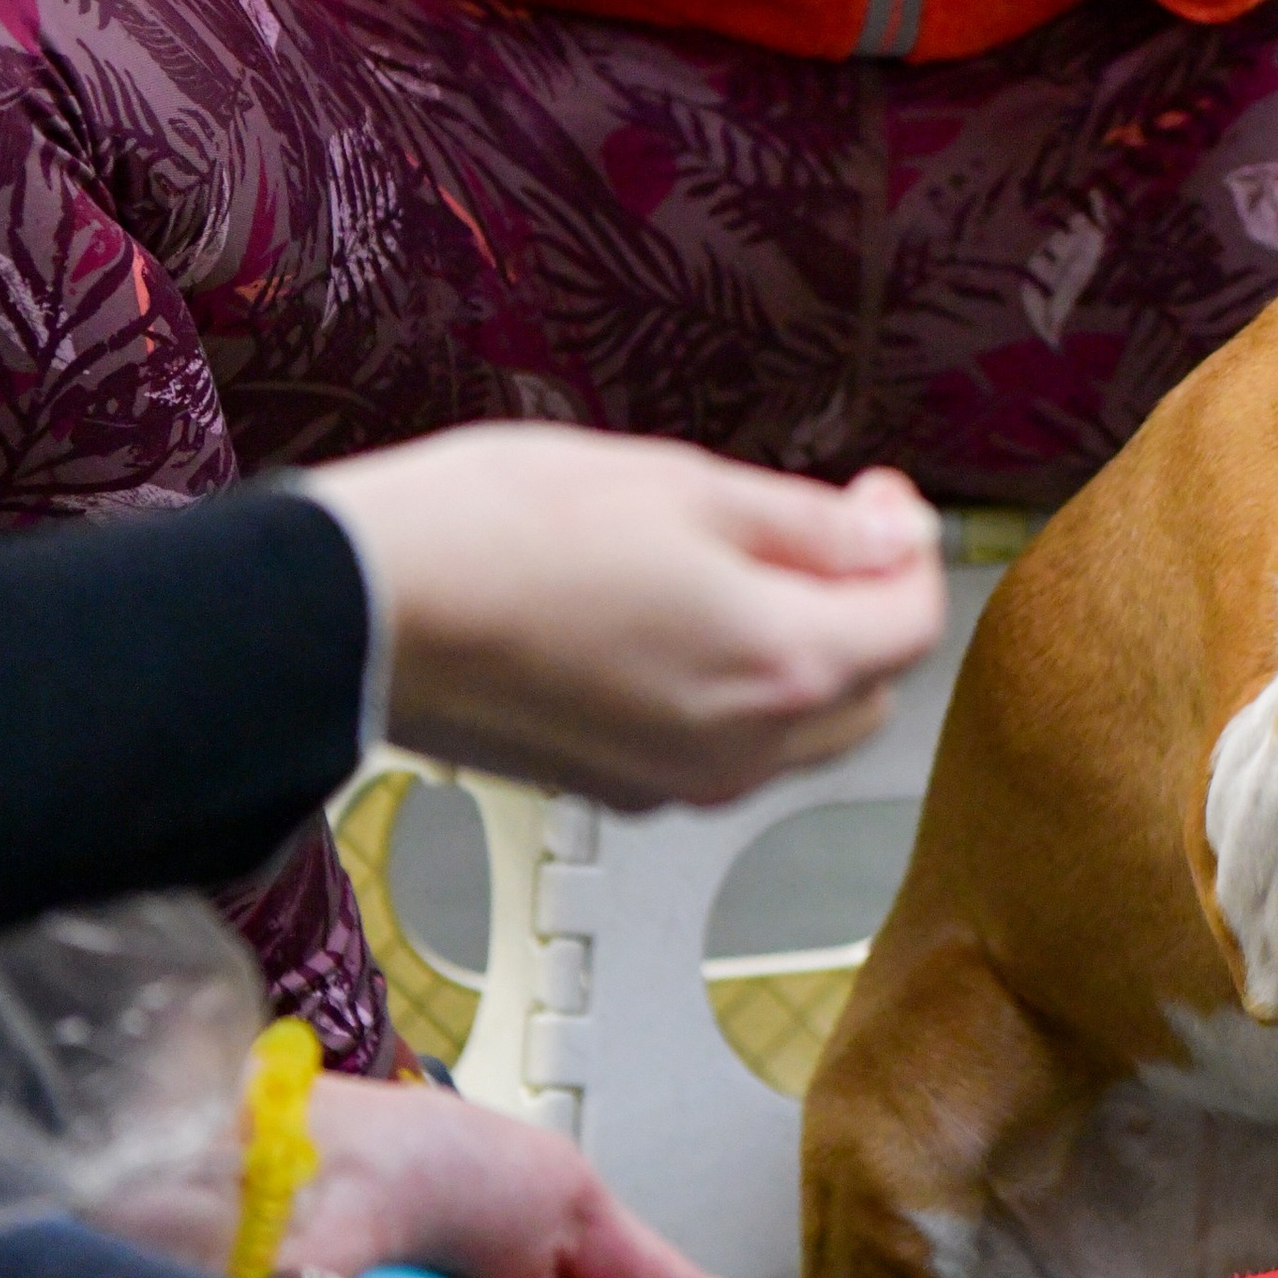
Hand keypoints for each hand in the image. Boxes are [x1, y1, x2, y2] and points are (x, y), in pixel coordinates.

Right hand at [311, 429, 944, 806]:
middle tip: (825, 524)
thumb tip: (889, 540)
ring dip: (807, 655)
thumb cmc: (509, 527)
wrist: (366, 607)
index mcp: (781, 662)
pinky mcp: (622, 790)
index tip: (872, 495)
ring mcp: (682, 782)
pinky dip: (738, 693)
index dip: (908, 545)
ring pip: (803, 732)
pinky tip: (681, 621)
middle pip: (870, 689)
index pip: (912, 623)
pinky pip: (727, 751)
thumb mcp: (685, 487)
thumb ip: (807, 528)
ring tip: (746, 566)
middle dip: (868, 607)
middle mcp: (746, 747)